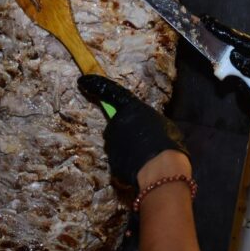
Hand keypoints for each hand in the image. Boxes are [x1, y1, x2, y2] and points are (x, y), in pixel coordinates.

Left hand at [78, 75, 188, 190]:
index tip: (83, 81)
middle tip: (143, 138)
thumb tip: (148, 127)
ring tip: (147, 155)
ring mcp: (111, 145)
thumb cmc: (166, 142)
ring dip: (128, 148)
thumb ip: (149, 122)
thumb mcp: (164, 124)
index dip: (96, 85)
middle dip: (125, 130)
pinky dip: (129, 162)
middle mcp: (115, 124)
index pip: (110, 92)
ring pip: (117, 144)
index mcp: (130, 108)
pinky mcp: (111, 164)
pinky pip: (120, 160)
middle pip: (116, 124)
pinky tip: (143, 167)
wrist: (160, 169)